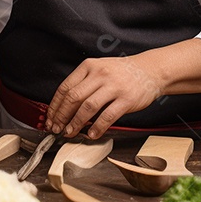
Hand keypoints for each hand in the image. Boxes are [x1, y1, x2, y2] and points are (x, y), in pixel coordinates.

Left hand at [44, 39, 200, 138]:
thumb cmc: (121, 73)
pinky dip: (97, 128)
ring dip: (76, 124)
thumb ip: (83, 84)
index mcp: (89, 66)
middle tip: (56, 129)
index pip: (65, 88)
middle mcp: (100, 74)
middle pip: (73, 98)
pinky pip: (107, 116)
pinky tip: (92, 135)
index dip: (55, 106)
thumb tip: (63, 108)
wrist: (150, 70)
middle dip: (61, 117)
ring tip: (70, 133)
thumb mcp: (99, 69)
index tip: (50, 119)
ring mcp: (114, 86)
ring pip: (88, 108)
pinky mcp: (126, 99)